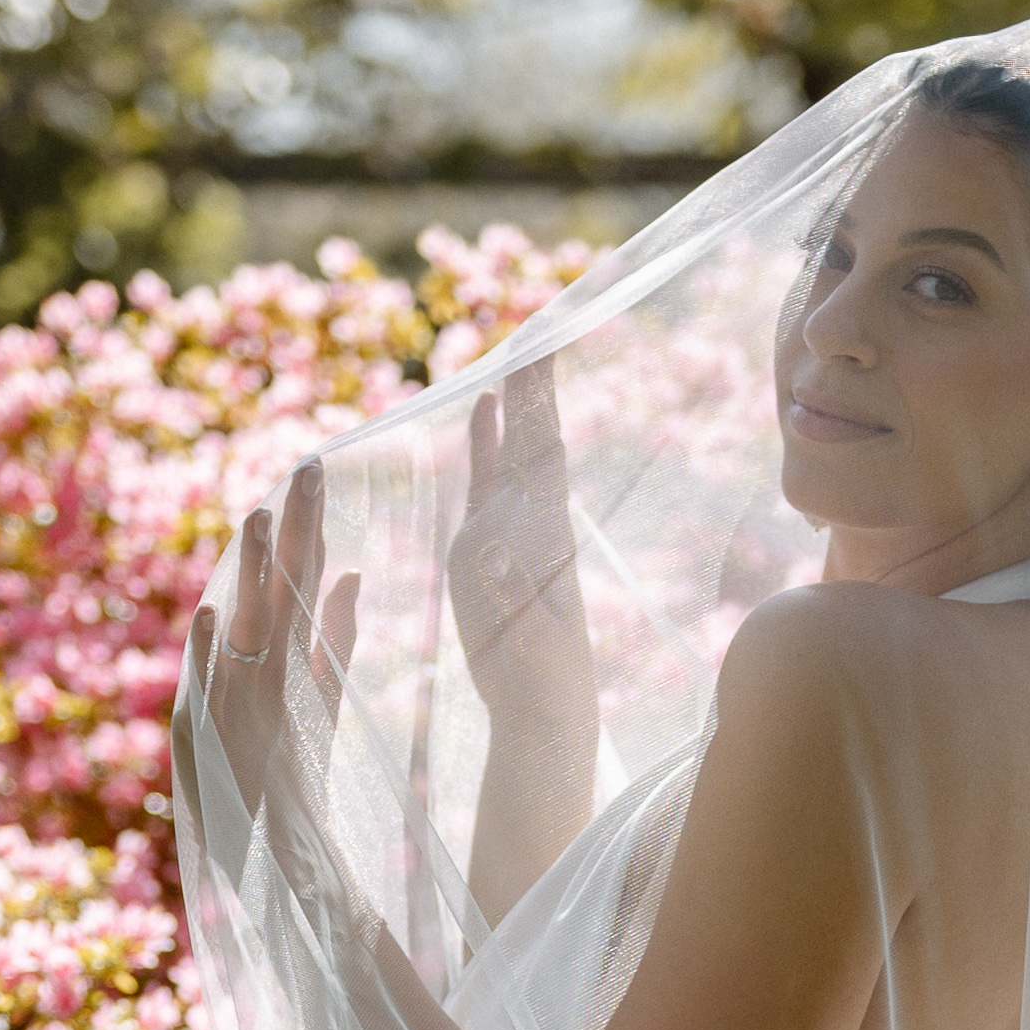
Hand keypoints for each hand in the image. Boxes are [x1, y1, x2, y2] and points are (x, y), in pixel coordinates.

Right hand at [175, 457, 360, 881]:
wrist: (274, 854)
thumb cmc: (293, 773)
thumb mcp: (320, 700)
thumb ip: (334, 640)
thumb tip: (352, 575)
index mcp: (280, 656)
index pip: (295, 579)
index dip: (307, 529)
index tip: (320, 473)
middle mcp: (254, 669)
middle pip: (275, 588)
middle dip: (289, 530)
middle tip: (306, 470)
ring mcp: (233, 700)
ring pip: (242, 628)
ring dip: (248, 576)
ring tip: (259, 519)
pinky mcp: (213, 738)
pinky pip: (210, 691)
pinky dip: (207, 655)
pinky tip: (211, 613)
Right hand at [449, 359, 595, 742]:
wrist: (542, 711)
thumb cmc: (536, 679)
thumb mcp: (523, 638)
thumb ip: (505, 589)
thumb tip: (488, 545)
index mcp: (543, 532)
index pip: (544, 446)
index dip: (542, 396)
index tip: (544, 341)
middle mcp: (532, 519)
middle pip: (535, 432)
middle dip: (533, 378)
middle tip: (536, 318)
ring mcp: (511, 528)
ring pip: (514, 446)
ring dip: (514, 398)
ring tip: (512, 347)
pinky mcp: (489, 545)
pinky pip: (487, 475)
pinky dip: (487, 437)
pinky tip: (485, 407)